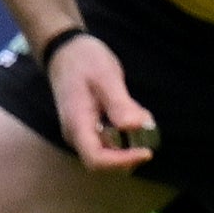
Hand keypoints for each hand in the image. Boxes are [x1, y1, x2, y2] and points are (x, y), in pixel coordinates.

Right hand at [46, 32, 156, 171]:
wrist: (65, 51)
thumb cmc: (84, 61)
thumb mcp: (106, 77)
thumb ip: (120, 104)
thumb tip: (135, 127)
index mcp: (77, 124)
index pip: (97, 160)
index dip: (123, 161)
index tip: (147, 151)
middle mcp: (76, 135)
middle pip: (104, 161)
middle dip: (130, 151)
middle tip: (148, 127)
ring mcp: (81, 132)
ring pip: (109, 150)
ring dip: (130, 141)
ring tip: (141, 114)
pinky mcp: (89, 127)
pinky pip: (109, 139)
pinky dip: (126, 132)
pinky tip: (133, 111)